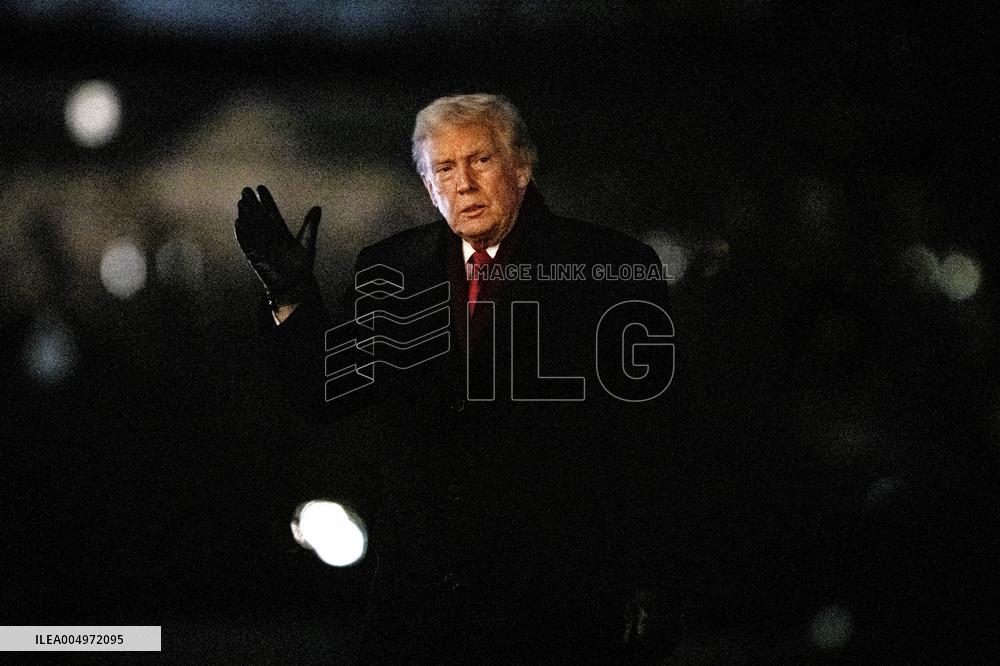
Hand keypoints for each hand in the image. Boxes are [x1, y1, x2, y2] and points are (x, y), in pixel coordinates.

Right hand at [235, 185, 321, 307]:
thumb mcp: (307, 242)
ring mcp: (261, 245)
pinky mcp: (255, 256)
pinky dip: (242, 234)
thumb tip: (318, 208)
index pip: (271, 212)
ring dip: (246, 216)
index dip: (266, 201)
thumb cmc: (301, 265)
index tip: (260, 187)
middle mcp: (269, 236)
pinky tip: (238, 223)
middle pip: (259, 217)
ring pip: (251, 228)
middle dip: (252, 204)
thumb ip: (310, 225)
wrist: (295, 284)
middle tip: (245, 190)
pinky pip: (247, 244)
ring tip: (241, 203)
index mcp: (280, 231)